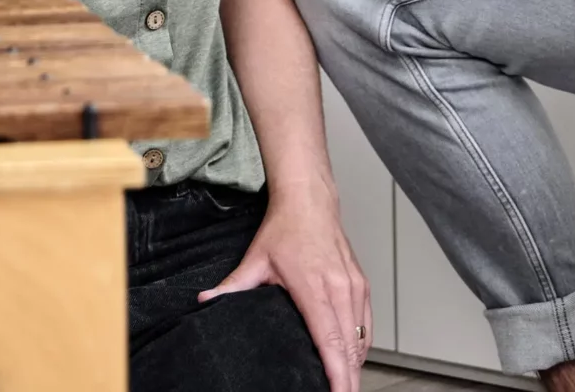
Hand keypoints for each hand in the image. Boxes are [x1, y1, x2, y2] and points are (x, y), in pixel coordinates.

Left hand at [201, 189, 369, 389]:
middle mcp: (339, 288)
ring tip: (345, 385)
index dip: (335, 370)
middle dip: (348, 378)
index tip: (337, 391)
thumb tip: (206, 300)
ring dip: (356, 365)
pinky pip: (367, 323)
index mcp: (314, 286)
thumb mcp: (256, 259)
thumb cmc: (287, 228)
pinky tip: (354, 359)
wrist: (309, 201)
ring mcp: (353, 286)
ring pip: (361, 336)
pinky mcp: (361, 283)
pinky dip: (362, 345)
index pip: (329, 338)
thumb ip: (233, 285)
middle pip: (350, 345)